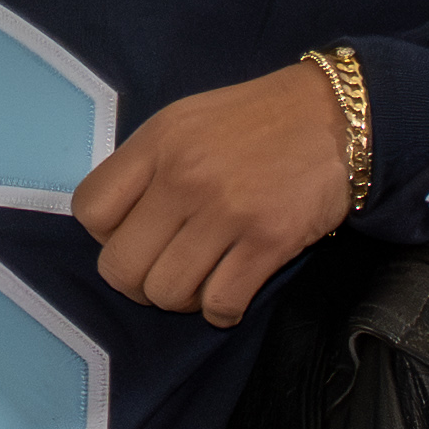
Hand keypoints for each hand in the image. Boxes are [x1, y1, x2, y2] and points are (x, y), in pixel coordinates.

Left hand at [72, 62, 354, 323]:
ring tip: (201, 282)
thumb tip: (116, 226)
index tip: (136, 235)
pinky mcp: (268, 241)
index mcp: (157, 143)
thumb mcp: (186, 121)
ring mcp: (226, 211)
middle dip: (138, 283)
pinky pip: (220, 304)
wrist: (337, 116)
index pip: (90, 211)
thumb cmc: (258, 120)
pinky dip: (220, 312)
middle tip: (164, 273)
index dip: (106, 236)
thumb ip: (146, 166)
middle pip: (121, 267)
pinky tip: (230, 294)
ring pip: (167, 293)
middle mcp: (184, 177)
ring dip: (180, 300)